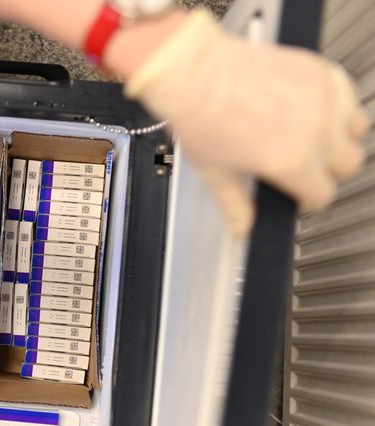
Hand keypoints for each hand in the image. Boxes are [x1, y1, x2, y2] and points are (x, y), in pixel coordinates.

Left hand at [125, 10, 369, 236]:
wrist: (194, 72)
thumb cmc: (201, 117)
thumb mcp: (216, 173)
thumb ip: (237, 207)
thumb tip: (244, 230)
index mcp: (291, 161)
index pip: (322, 195)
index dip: (306, 198)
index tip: (297, 192)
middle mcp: (314, 131)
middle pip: (347, 165)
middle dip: (325, 171)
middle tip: (299, 165)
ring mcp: (323, 99)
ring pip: (355, 131)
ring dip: (336, 139)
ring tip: (306, 137)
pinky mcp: (322, 72)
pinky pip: (349, 97)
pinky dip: (337, 108)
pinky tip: (310, 111)